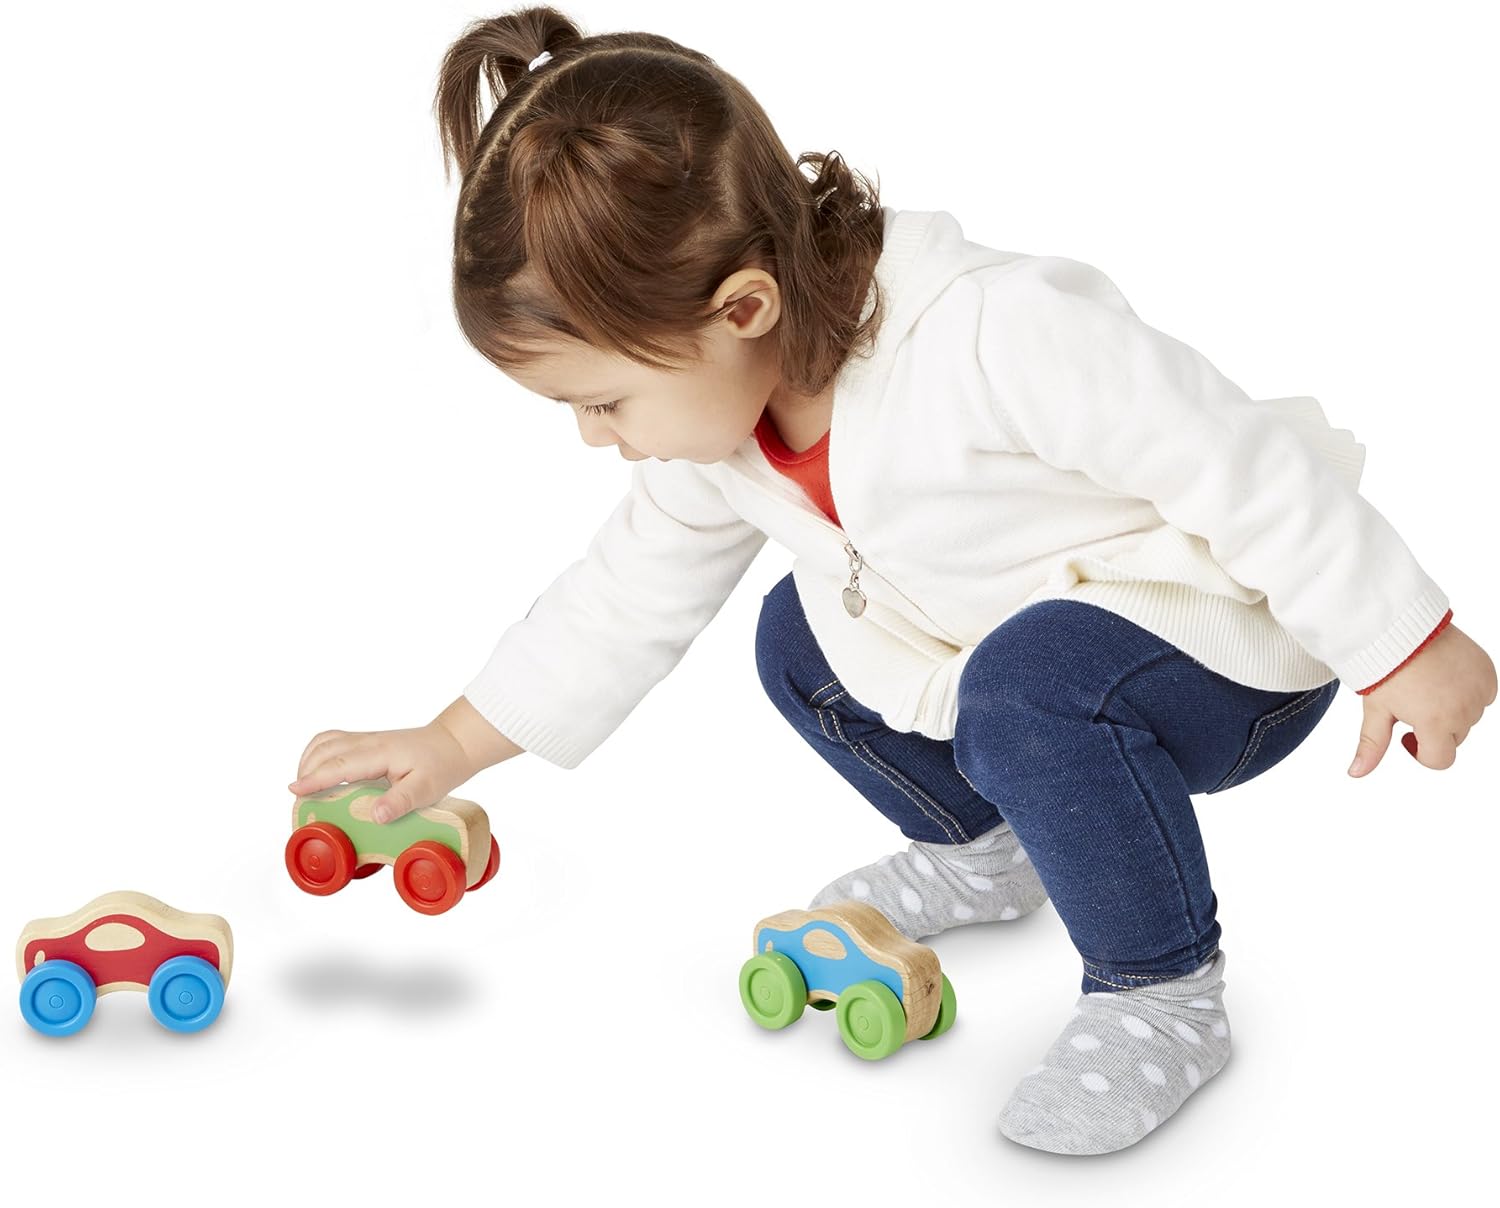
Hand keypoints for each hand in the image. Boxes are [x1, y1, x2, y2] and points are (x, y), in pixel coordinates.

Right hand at [288, 720, 475, 822]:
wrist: (453, 744)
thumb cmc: (441, 766)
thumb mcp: (426, 789)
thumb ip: (400, 801)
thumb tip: (375, 816)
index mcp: (380, 753)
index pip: (339, 764)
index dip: (315, 779)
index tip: (295, 791)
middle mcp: (368, 742)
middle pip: (324, 751)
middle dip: (305, 773)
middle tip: (299, 802)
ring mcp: (365, 739)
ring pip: (325, 741)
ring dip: (308, 761)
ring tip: (304, 788)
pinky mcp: (365, 741)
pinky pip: (333, 741)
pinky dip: (317, 754)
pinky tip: (318, 771)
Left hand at [1348, 622, 1496, 775]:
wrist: (1401, 628)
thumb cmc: (1385, 669)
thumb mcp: (1376, 710)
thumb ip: (1371, 746)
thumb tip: (1355, 773)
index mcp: (1436, 723)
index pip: (1440, 760)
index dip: (1421, 752)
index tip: (1407, 735)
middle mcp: (1464, 710)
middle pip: (1455, 738)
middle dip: (1435, 728)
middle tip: (1413, 702)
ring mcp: (1480, 690)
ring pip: (1470, 717)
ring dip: (1453, 710)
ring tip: (1428, 688)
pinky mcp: (1489, 672)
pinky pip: (1483, 694)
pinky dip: (1468, 692)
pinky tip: (1444, 678)